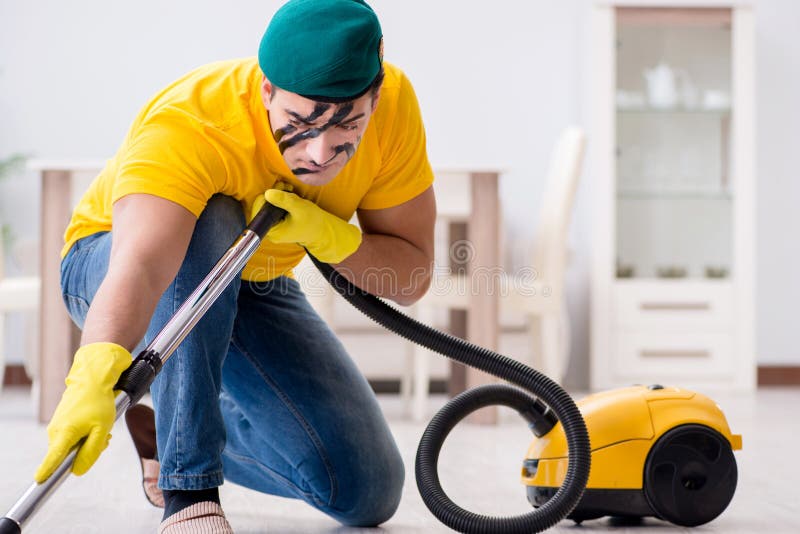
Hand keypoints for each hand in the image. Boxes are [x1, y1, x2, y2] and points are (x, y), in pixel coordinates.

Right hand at [34, 342, 131, 481]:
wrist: (92, 380)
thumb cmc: (98, 402)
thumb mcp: (101, 429)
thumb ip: (91, 451)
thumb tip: (78, 471)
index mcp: (64, 433)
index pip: (53, 458)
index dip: (47, 470)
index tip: (39, 480)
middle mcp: (55, 432)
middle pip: (68, 456)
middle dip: (87, 452)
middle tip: (103, 439)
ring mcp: (56, 427)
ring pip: (72, 447)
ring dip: (89, 442)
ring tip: (101, 428)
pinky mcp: (61, 424)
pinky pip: (73, 439)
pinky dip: (86, 435)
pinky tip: (95, 425)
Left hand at [256, 188, 361, 262]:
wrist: (321, 229)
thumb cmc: (312, 221)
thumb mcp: (299, 208)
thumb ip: (283, 200)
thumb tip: (267, 193)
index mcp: (272, 231)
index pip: (259, 212)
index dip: (264, 198)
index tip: (277, 190)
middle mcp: (270, 231)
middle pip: (262, 208)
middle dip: (273, 195)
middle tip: (285, 187)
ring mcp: (273, 227)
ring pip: (268, 207)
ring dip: (277, 196)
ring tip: (289, 191)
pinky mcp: (277, 222)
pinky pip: (273, 208)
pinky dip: (280, 200)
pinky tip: (289, 196)